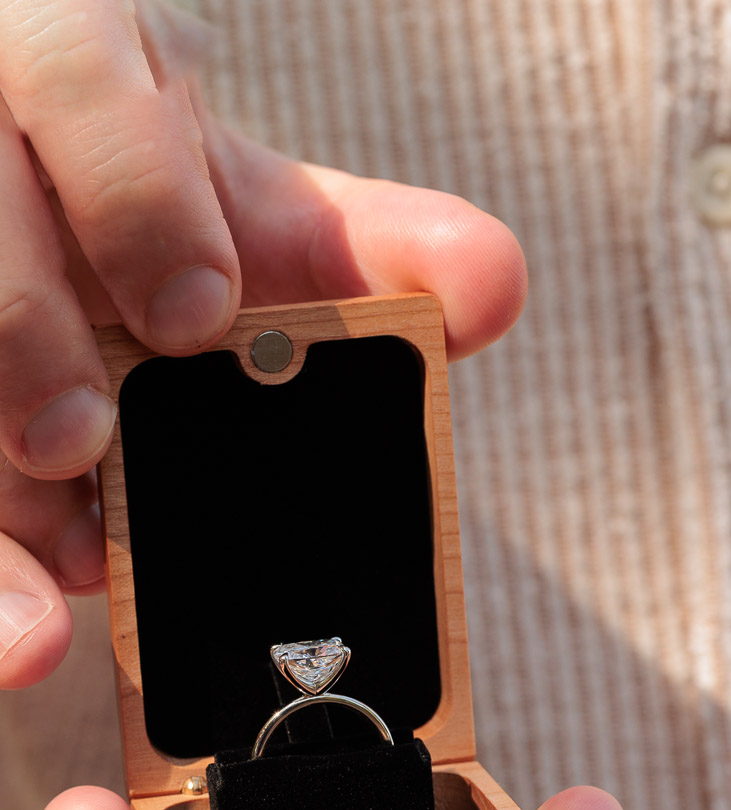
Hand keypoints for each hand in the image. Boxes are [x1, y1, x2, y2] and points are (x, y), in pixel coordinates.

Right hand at [0, 0, 525, 688]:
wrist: (75, 199)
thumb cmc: (166, 203)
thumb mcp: (257, 208)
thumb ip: (367, 245)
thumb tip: (492, 287)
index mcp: (72, 67)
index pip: (73, 74)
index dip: (130, 193)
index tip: (196, 314)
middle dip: (23, 329)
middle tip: (79, 437)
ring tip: (61, 577)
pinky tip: (25, 629)